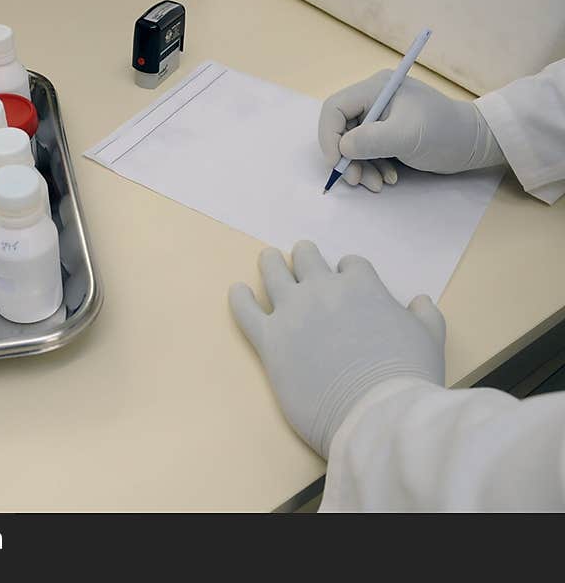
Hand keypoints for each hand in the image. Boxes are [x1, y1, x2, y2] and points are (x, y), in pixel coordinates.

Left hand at [228, 241, 444, 456]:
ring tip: (268, 258)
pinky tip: (238, 291)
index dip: (348, 271)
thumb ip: (425, 315)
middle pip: (307, 258)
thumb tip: (420, 301)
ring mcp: (293, 313)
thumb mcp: (430, 339)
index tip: (346, 279)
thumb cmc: (407, 377)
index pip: (350, 265)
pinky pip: (246, 311)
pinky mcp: (269, 340)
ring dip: (271, 263)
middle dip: (305, 256)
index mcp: (361, 285)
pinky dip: (239, 298)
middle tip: (300, 256)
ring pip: (273, 273)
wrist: (374, 412)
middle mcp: (323, 290)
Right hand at [318, 71, 504, 191]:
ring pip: (351, 145)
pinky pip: (365, 153)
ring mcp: (379, 118)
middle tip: (356, 180)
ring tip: (378, 184)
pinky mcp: (386, 135)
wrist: (475, 144)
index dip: (329, 136)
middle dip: (346, 158)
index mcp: (376, 89)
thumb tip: (342, 147)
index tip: (337, 162)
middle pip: (340, 130)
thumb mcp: (408, 135)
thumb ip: (372, 140)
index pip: (335, 109)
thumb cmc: (445, 132)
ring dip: (360, 168)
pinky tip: (388, 179)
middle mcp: (374, 100)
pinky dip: (371, 168)